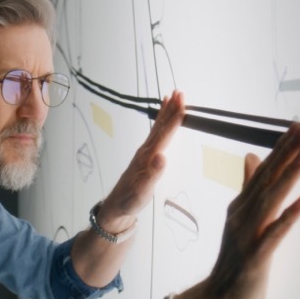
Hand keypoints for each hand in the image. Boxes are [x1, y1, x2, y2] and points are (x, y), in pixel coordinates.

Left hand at [96, 90, 186, 230]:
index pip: (164, 134)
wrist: (117, 206)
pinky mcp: (145, 157)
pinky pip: (155, 135)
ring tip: (172, 97)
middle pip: (161, 126)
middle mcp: (146, 151)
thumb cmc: (130, 199)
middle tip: (180, 92)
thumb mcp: (143, 190)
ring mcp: (145, 152)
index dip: (174, 118)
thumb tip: (162, 157)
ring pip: (158, 128)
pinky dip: (160, 124)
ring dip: (166, 113)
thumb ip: (153, 174)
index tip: (182, 102)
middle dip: (171, 109)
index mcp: (148, 156)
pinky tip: (163, 121)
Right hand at [202, 122, 299, 298]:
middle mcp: (242, 217)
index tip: (296, 128)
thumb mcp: (242, 220)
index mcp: (240, 207)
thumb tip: (252, 157)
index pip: (262, 172)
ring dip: (288, 178)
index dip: (280, 150)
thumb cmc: (236, 261)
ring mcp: (247, 236)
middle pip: (266, 181)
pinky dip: (287, 218)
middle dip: (285, 154)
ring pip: (270, 202)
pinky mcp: (256, 257)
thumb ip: (248, 188)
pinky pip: (273, 235)